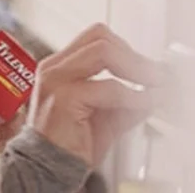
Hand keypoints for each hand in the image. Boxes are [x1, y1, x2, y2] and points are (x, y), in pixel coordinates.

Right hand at [28, 23, 165, 165]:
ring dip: (138, 68)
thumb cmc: (69, 143)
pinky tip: (143, 103)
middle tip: (157, 75)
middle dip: (136, 55)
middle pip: (100, 37)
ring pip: (103, 52)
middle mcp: (54, 68)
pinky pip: (109, 88)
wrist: (48, 167)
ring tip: (154, 84)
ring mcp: (56, 80)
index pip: (96, 38)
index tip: (147, 67)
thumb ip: (128, 99)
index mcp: (60, 67)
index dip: (127, 48)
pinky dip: (134, 95)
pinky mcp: (64, 97)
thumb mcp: (106, 114)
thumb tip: (155, 90)